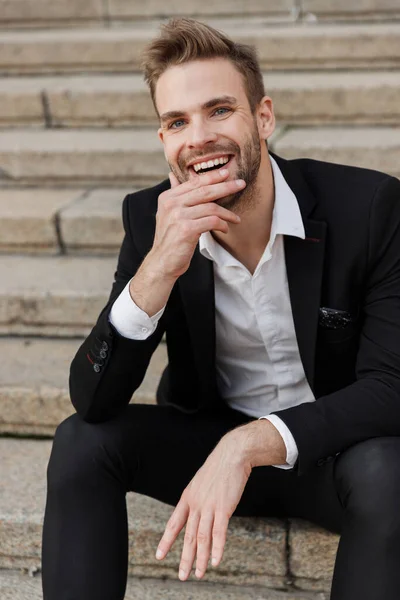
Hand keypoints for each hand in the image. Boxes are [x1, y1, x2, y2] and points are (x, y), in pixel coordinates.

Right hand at [150, 168, 245, 279]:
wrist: (162, 262)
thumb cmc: (169, 239)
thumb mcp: (168, 213)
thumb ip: (174, 195)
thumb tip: (172, 175)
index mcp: (168, 197)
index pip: (194, 182)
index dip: (212, 176)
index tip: (226, 173)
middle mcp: (172, 204)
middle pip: (205, 191)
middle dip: (225, 187)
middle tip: (241, 184)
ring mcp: (178, 216)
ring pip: (211, 207)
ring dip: (227, 213)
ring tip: (235, 219)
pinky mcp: (187, 229)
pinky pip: (212, 221)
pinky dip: (222, 224)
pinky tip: (225, 229)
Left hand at [155, 431, 250, 580]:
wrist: (231, 454)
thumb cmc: (218, 469)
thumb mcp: (201, 483)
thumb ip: (198, 499)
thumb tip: (199, 513)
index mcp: (188, 498)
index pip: (174, 523)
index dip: (166, 541)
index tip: (159, 555)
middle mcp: (196, 504)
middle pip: (189, 536)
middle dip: (185, 558)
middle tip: (182, 575)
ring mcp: (209, 506)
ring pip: (202, 538)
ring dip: (201, 558)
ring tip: (199, 574)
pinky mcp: (224, 507)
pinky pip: (219, 532)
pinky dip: (217, 548)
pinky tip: (215, 561)